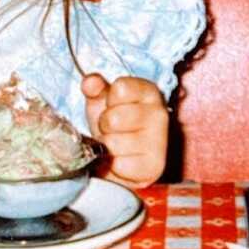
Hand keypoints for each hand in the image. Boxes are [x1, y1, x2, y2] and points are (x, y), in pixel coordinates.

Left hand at [82, 73, 168, 187]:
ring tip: (116, 145)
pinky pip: (119, 165)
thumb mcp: (102, 102)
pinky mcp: (154, 166)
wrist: (122, 158)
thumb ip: (95, 88)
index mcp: (149, 92)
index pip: (120, 88)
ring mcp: (159, 141)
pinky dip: (114, 165)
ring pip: (113, 143)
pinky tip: (121, 160)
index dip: (108, 99)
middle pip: (114, 117)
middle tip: (112, 129)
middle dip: (105, 125)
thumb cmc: (114, 125)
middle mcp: (159, 114)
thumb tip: (89, 81)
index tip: (113, 106)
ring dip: (107, 147)